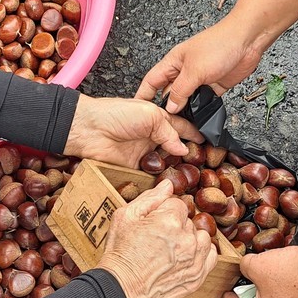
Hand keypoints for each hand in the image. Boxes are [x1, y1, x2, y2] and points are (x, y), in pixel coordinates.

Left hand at [65, 95, 200, 167]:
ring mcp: (143, 153)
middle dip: (188, 155)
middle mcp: (152, 136)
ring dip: (175, 169)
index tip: (208, 141)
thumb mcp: (149, 115)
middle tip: (202, 163)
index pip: (181, 127)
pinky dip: (159, 180)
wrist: (89, 130)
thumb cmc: (115, 114)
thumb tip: (183, 149)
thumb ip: (169, 131)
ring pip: (165, 163)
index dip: (194, 134)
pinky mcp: (134, 168)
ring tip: (189, 175)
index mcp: (158, 119)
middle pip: (175, 148)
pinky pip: (150, 176)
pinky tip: (169, 183)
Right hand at [97, 182, 217, 297]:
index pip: (178, 204)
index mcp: (169, 220)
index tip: (154, 222)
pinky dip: (201, 253)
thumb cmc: (120, 254)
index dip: (164, 211)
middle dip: (176, 225)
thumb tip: (168, 184)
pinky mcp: (198, 276)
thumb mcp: (125, 217)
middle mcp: (187, 238)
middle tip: (158, 238)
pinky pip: (211, 256)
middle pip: (189, 221)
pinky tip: (186, 256)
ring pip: (201, 236)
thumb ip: (150, 197)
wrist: (121, 289)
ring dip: (190, 239)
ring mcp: (194, 259)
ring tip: (171, 248)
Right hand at [136, 15, 266, 113]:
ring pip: (187, 100)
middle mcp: (183, 72)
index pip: (151, 81)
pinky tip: (201, 118)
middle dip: (165, 109)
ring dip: (186, 111)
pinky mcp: (214, 85)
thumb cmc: (218, 44)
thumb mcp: (193, 70)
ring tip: (182, 127)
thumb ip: (180, 90)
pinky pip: (204, 101)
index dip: (142, 96)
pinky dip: (202, 110)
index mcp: (172, 63)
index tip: (136, 111)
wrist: (247, 39)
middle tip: (163, 126)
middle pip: (168, 94)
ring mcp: (199, 79)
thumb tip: (170, 107)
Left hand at [222, 244, 297, 297]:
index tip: (229, 295)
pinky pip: (292, 294)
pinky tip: (284, 268)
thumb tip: (245, 265)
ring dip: (269, 287)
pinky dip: (284, 283)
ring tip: (266, 271)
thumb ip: (244, 266)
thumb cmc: (295, 272)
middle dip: (251, 295)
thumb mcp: (256, 265)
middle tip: (248, 280)